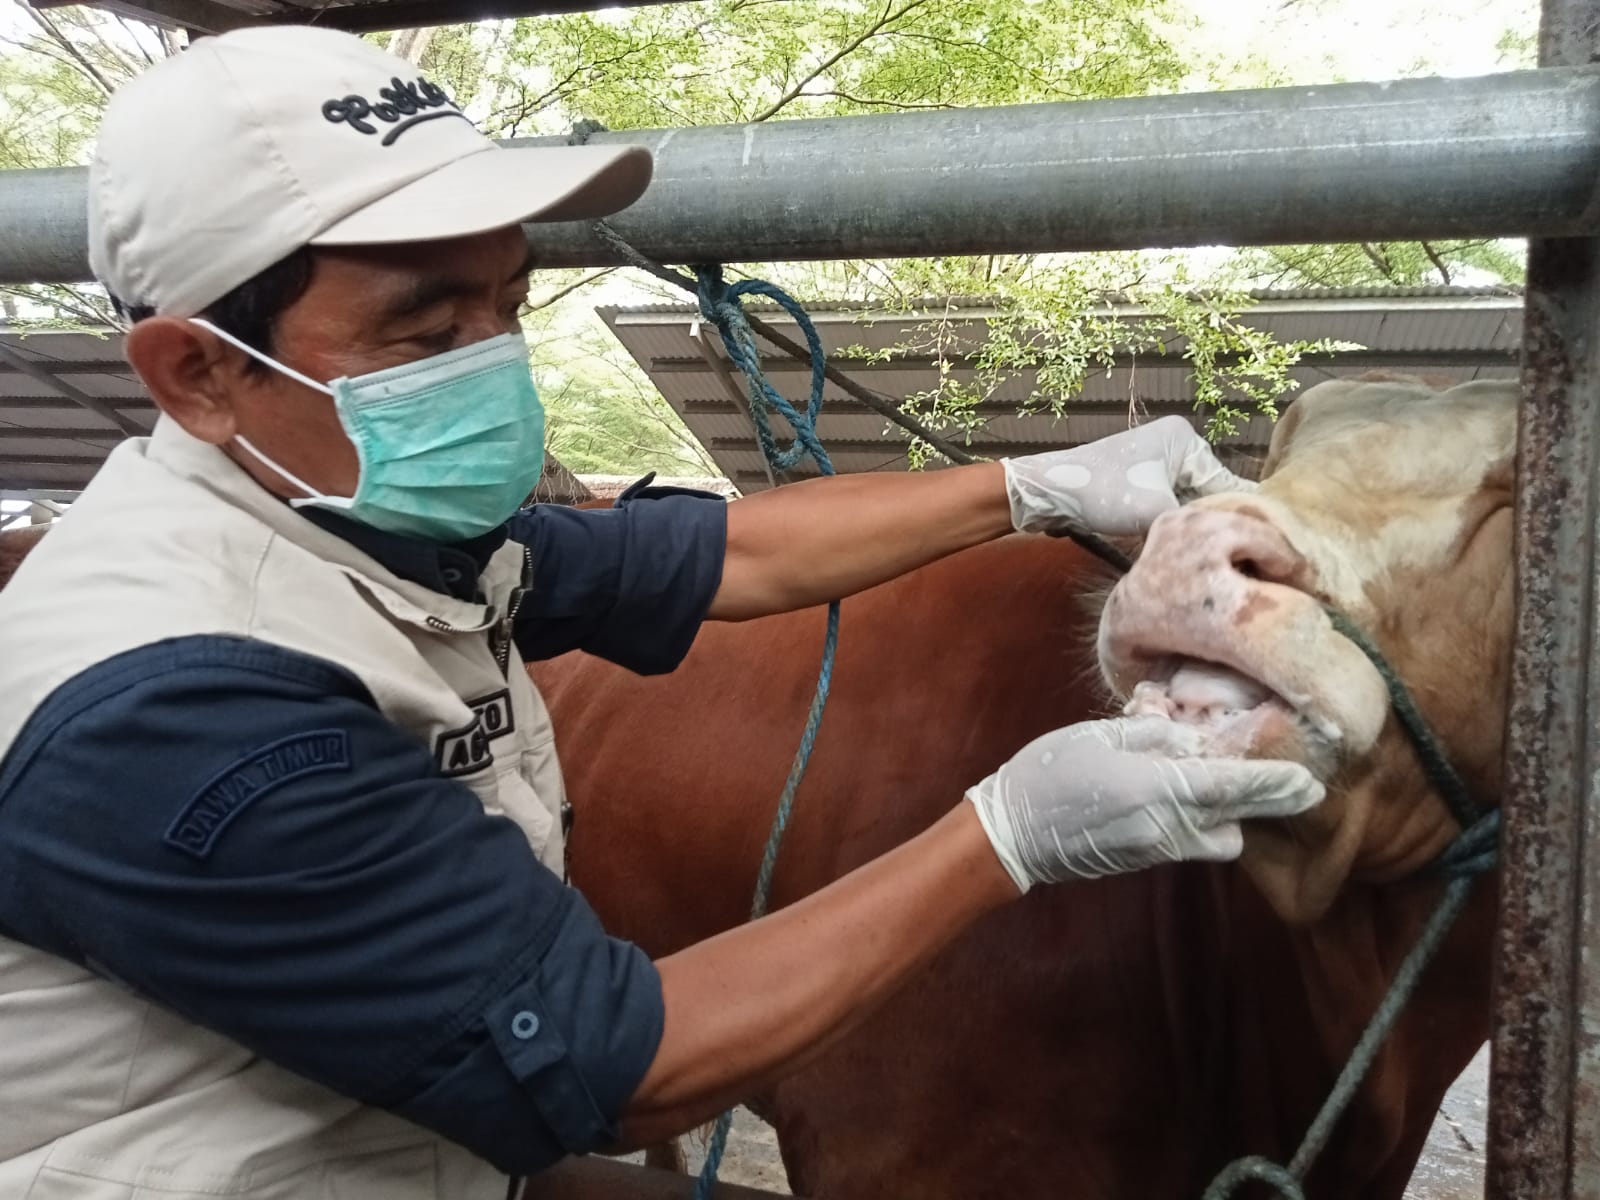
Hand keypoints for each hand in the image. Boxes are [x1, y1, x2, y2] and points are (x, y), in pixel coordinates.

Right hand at [966, 717, 1323, 891]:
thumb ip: (1154, 734)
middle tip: (1302, 787)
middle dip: (1269, 803)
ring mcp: (1157, 848)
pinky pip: (1193, 842)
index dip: (1275, 784)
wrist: (1012, 834)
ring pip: (1219, 836)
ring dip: (1229, 814)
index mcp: (1156, 789)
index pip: (1232, 786)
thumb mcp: (1100, 737)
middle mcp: (1166, 826)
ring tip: (1222, 781)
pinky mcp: (1146, 859)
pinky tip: (1186, 794)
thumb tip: (1192, 736)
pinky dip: (1203, 821)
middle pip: (1237, 819)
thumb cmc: (1048, 773)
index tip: (1311, 782)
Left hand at [1002, 416, 1252, 536]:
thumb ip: (1197, 523)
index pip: (1226, 484)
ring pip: (1186, 504)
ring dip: (1187, 527)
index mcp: (1186, 441)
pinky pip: (1166, 507)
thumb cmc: (1103, 494)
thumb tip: (1229, 540)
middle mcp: (1175, 446)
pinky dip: (1168, 525)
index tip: (1252, 550)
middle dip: (1208, 523)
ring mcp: (1156, 463)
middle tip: (1223, 558)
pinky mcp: (1138, 482)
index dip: (1234, 518)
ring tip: (1199, 556)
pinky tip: (1174, 548)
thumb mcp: (1158, 510)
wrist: (1047, 493)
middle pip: (1207, 494)